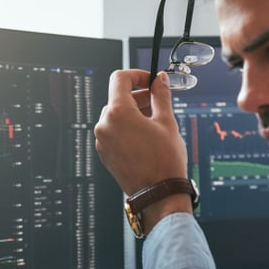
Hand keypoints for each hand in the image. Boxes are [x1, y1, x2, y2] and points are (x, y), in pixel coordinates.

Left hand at [94, 69, 188, 196]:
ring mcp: (102, 141)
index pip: (119, 79)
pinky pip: (113, 132)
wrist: (159, 193)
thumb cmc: (164, 160)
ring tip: (154, 122)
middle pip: (118, 98)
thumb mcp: (167, 121)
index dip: (137, 75)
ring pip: (115, 116)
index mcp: (118, 113)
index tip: (150, 80)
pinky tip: (145, 137)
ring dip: (133, 113)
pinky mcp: (104, 154)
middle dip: (138, 97)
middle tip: (158, 102)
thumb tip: (159, 79)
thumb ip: (161, 95)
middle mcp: (104, 125)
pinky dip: (126, 128)